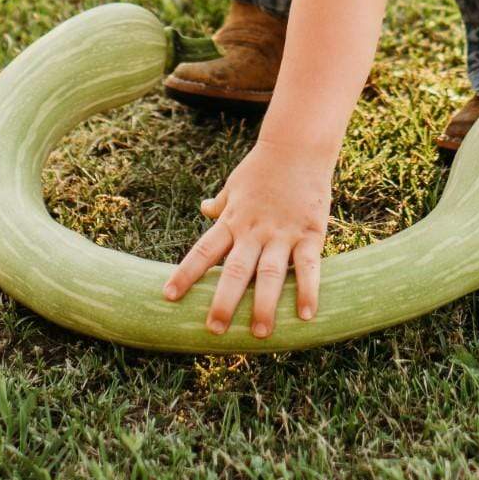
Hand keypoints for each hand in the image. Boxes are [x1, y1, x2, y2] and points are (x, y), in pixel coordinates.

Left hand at [161, 139, 332, 337]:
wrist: (297, 146)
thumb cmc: (264, 167)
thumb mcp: (236, 185)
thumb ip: (222, 203)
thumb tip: (205, 208)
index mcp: (232, 220)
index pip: (203, 251)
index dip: (185, 274)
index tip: (168, 296)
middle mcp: (253, 230)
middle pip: (234, 270)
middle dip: (224, 301)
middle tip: (214, 330)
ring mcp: (282, 233)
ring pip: (269, 273)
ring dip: (264, 304)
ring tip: (260, 333)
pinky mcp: (310, 233)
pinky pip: (308, 266)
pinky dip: (307, 290)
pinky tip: (305, 314)